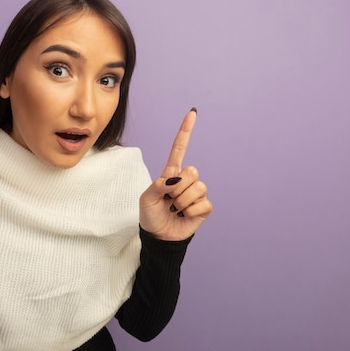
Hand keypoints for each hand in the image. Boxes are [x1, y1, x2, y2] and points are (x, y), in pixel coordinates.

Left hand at [139, 108, 211, 240]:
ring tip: (175, 210)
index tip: (192, 113)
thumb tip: (175, 179)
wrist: (159, 237)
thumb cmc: (150, 216)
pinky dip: (191, 212)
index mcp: (170, 173)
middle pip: (192, 170)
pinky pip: (203, 203)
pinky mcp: (204, 207)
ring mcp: (196, 194)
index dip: (185, 131)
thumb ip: (157, 186)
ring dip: (183, 202)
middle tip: (170, 200)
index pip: (179, 149)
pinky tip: (184, 216)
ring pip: (198, 187)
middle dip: (178, 187)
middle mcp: (186, 180)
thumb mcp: (146, 199)